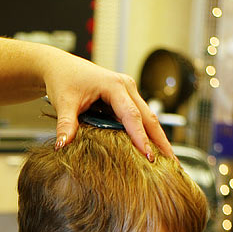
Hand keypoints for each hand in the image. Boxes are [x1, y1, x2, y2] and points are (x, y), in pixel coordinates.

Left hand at [41, 50, 172, 159]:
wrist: (61, 67)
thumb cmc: (64, 80)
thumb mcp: (64, 102)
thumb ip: (65, 124)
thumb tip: (61, 145)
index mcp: (114, 85)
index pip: (132, 116)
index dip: (141, 137)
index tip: (148, 156)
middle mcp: (127, 87)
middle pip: (149, 117)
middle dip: (161, 141)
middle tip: (171, 164)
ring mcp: (129, 92)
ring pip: (148, 118)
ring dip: (158, 139)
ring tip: (168, 162)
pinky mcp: (126, 99)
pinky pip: (140, 118)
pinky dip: (148, 134)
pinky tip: (153, 151)